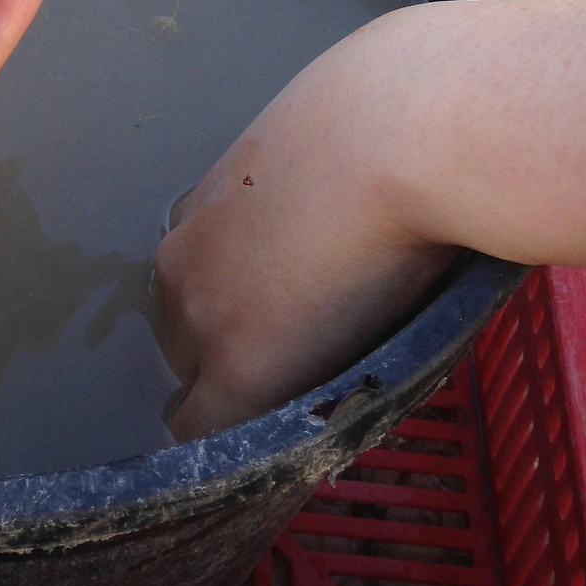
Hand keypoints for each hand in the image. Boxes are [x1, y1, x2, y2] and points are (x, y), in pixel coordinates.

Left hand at [154, 0, 585, 441]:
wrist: (403, 135)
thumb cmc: (393, 119)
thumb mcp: (334, 142)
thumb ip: (324, 181)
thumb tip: (364, 194)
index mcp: (204, 205)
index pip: (199, 281)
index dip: (240, 309)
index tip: (286, 324)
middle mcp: (182, 259)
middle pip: (183, 334)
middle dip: (230, 356)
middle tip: (303, 374)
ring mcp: (200, 317)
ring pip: (196, 382)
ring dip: (239, 399)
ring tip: (299, 413)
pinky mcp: (236, 370)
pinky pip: (207, 436)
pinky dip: (235, 455)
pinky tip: (266, 467)